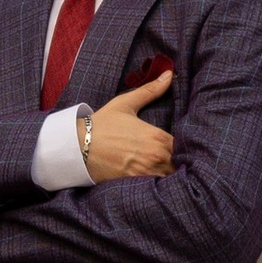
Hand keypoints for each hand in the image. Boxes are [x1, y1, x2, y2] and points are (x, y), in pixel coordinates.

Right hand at [84, 68, 175, 182]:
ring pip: (170, 177)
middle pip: (179, 163)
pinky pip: (156, 188)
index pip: (184, 145)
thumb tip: (170, 74)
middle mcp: (156, 156)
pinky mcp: (136, 184)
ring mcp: (147, 172)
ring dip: (170, 174)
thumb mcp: (126, 104)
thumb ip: (150, 90)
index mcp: (157, 136)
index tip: (179, 146)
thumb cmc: (102, 124)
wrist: (77, 146)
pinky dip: (159, 185)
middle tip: (175, 160)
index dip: (183, 146)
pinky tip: (155, 181)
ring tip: (165, 169)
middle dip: (178, 161)